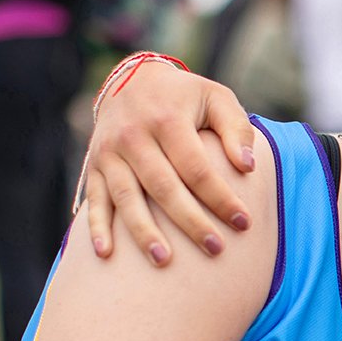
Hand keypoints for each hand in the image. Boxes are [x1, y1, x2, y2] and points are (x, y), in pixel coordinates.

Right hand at [81, 62, 259, 264]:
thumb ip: (236, 129)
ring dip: (143, 231)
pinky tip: (107, 254)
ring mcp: (110, 153)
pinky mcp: (95, 166)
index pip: (196, 167)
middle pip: (163, 187)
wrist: (131, 79)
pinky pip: (94, 199)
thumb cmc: (185, 97)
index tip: (244, 223)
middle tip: (215, 249)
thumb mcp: (216, 98)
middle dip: (190, 221)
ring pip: (126, 197)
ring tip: (164, 261)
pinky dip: (97, 227)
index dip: (221, 197)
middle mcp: (134, 136)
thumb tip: (247, 167)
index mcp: (167, 120)